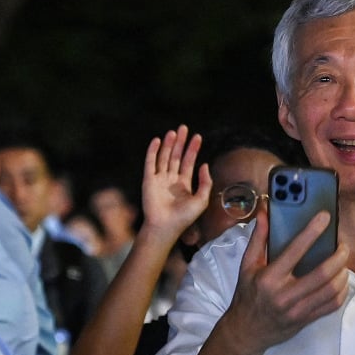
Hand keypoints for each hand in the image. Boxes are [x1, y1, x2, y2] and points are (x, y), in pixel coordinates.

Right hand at [140, 125, 211, 242]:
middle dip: (180, 142)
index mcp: (184, 184)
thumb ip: (205, 182)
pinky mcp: (148, 180)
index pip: (188, 162)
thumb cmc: (184, 218)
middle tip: (184, 127)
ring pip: (164, 157)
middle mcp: (171, 180)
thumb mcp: (202, 200)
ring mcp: (159, 179)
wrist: (165, 227)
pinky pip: (150, 163)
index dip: (193, 149)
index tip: (198, 136)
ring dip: (169, 144)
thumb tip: (204, 165)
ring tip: (174, 132)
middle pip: (176, 156)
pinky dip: (153, 151)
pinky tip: (157, 140)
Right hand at [221, 207, 348, 354]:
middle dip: (339, 256)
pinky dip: (342, 291)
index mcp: (269, 278)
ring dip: (343, 273)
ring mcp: (297, 310)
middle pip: (322, 274)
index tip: (325, 217)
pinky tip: (341, 280)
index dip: (312, 232)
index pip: (294, 251)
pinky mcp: (306, 320)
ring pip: (331, 290)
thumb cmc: (247, 295)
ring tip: (343, 262)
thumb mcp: (246, 266)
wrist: (246, 331)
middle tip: (343, 246)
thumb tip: (264, 212)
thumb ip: (258, 238)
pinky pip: (332, 305)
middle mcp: (284, 295)